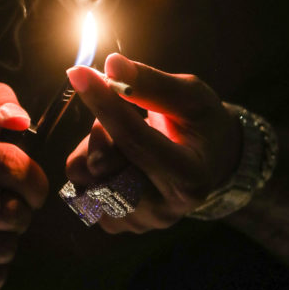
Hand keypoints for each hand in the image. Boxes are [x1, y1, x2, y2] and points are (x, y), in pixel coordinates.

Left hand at [65, 54, 241, 233]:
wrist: (210, 163)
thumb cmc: (203, 124)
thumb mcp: (191, 96)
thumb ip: (152, 83)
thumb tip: (112, 65)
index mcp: (190, 177)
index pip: (135, 140)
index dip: (104, 103)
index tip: (79, 72)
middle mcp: (163, 209)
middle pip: (104, 164)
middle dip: (102, 128)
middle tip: (121, 108)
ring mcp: (138, 222)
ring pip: (86, 177)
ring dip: (95, 145)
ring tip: (123, 135)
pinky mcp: (117, 224)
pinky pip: (82, 187)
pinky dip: (91, 163)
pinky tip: (118, 155)